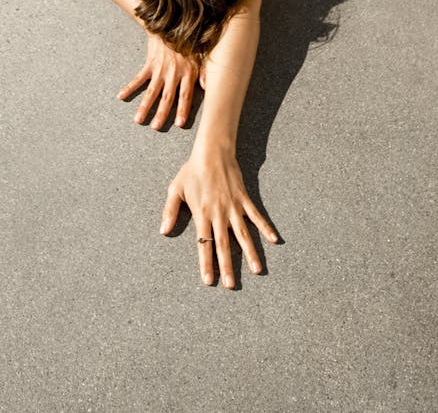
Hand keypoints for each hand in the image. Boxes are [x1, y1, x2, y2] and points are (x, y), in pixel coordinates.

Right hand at [118, 32, 199, 129]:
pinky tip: (121, 96)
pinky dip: (130, 87)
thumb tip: (207, 88)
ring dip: (144, 106)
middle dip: (161, 113)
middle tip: (155, 127)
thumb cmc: (188, 42)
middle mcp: (173, 73)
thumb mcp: (201, 55)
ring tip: (138, 120)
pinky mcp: (150, 64)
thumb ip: (206, 72)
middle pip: (167, 97)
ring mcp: (160, 69)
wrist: (171, 24)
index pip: (185, 95)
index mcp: (188, 72)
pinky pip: (139, 78)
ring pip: (152, 91)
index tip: (179, 123)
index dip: (182, 109)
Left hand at [159, 146, 277, 287]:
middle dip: (228, 266)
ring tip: (257, 270)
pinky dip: (265, 227)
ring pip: (243, 234)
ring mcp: (233, 206)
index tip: (209, 281)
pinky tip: (273, 240)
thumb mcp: (175, 189)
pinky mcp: (244, 198)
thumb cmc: (192, 171)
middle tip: (231, 285)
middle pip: (224, 244)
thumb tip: (163, 232)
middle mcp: (219, 213)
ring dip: (250, 253)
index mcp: (202, 214)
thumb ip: (170, 211)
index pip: (204, 244)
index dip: (206, 263)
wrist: (212, 151)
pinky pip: (256, 215)